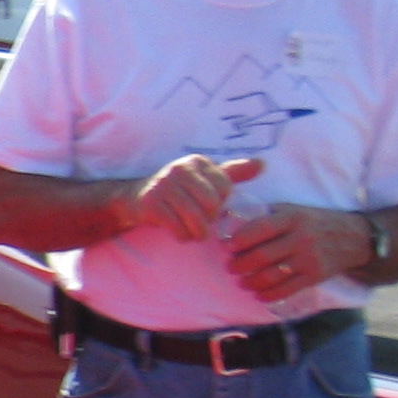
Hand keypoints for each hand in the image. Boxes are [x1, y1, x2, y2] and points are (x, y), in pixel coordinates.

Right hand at [126, 154, 263, 240]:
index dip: (220, 203)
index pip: (224, 188)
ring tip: (196, 234)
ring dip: (198, 232)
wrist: (135, 198)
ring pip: (195, 217)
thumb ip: (233, 173)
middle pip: (211, 203)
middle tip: (202, 223)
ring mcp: (163, 185)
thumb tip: (262, 164)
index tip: (209, 206)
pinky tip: (180, 233)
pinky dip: (182, 236)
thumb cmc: (177, 190)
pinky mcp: (150, 203)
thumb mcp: (204, 178)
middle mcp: (179, 169)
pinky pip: (177, 227)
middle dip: (210, 219)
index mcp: (197, 162)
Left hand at [226, 203, 371, 302]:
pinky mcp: (315, 276)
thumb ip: (268, 215)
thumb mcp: (295, 210)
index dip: (240, 240)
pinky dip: (268, 294)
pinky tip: (258, 294)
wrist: (356, 237)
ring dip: (251, 281)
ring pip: (271, 275)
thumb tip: (232, 222)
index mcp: (293, 218)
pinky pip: (287, 289)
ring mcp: (309, 259)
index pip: (260, 229)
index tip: (227, 247)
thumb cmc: (315, 222)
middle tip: (230, 268)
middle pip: (262, 256)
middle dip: (240, 264)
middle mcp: (301, 238)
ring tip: (242, 281)